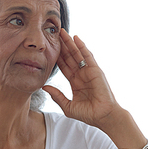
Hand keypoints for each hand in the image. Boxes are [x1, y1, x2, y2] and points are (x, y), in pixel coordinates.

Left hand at [43, 30, 146, 148]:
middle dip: (62, 46)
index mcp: (75, 82)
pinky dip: (82, 46)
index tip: (48, 48)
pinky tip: (76, 38)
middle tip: (53, 34)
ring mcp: (88, 71)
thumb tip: (44, 87)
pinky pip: (87, 55)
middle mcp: (81, 75)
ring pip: (77, 53)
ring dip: (69, 43)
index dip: (57, 57)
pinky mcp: (95, 70)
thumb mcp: (68, 106)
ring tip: (62, 32)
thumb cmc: (88, 114)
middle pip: (69, 57)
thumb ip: (57, 96)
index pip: (64, 66)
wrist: (103, 117)